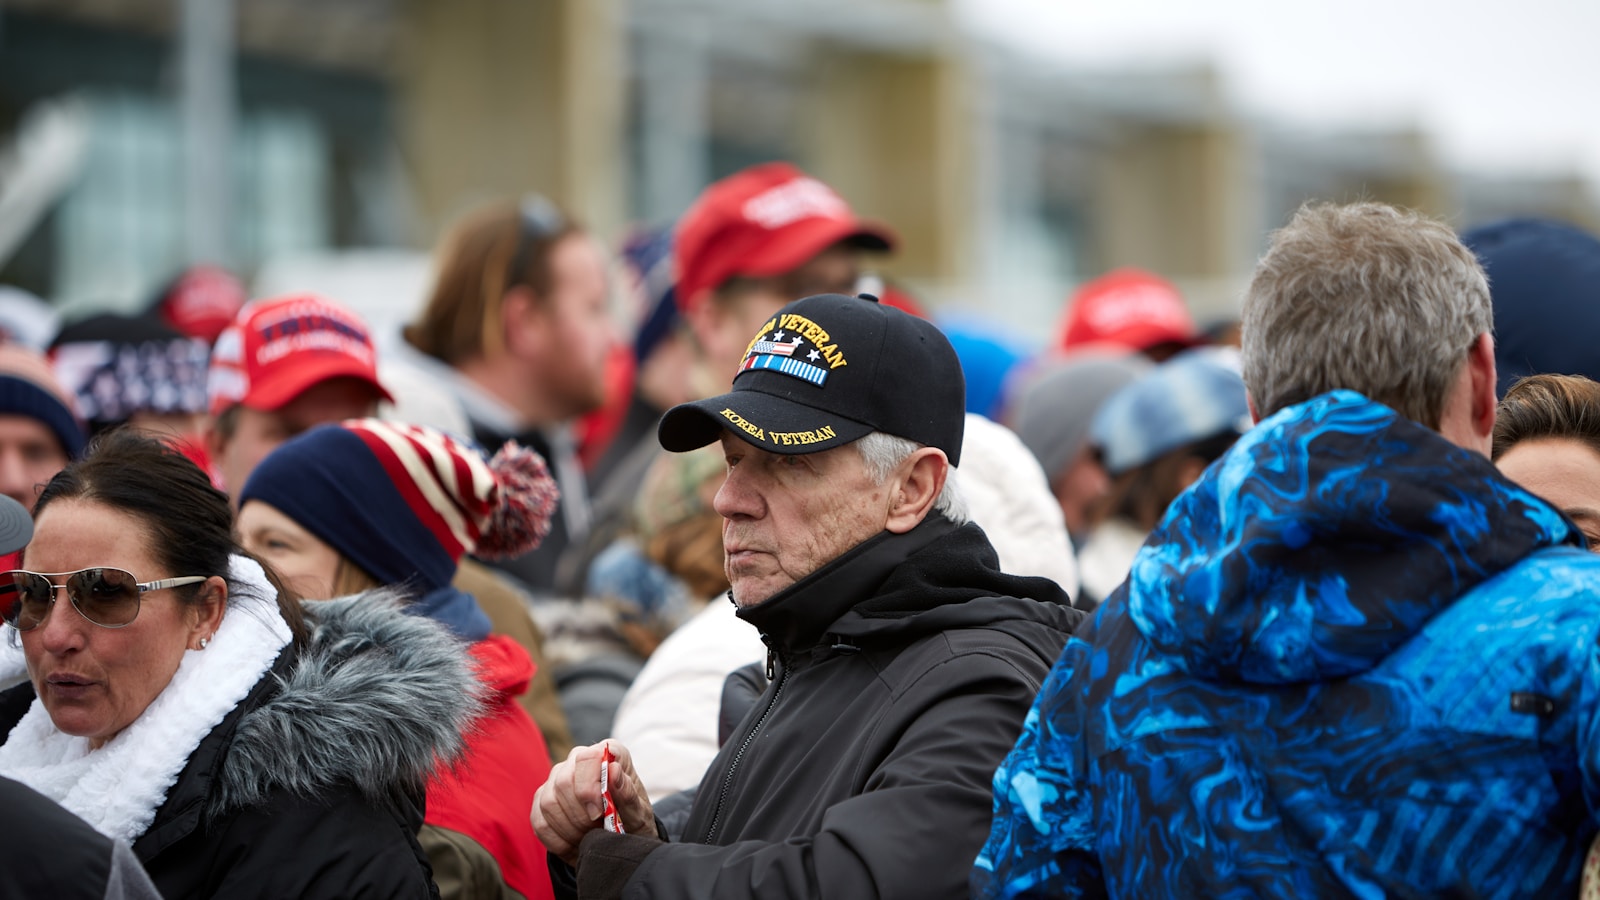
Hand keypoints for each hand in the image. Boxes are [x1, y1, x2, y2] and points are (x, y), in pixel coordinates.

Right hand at [532, 740, 656, 865]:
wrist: (621, 835)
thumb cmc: (633, 818)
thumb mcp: (638, 811)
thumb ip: (627, 792)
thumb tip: (614, 770)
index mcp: (608, 754)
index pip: (587, 758)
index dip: (588, 787)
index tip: (599, 813)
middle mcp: (578, 759)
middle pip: (563, 781)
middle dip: (579, 815)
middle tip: (596, 830)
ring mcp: (557, 777)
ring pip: (549, 802)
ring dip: (570, 830)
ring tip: (589, 838)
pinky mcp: (542, 798)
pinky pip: (539, 821)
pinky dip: (557, 841)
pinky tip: (575, 845)